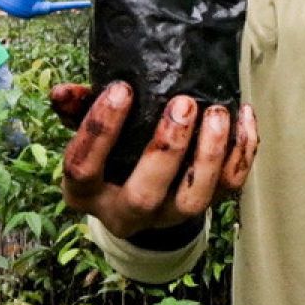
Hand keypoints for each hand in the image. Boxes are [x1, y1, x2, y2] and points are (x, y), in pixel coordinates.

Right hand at [51, 81, 257, 238]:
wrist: (142, 192)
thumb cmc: (112, 150)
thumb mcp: (89, 132)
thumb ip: (77, 109)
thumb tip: (61, 91)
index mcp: (86, 192)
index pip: (82, 169)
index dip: (99, 130)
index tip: (121, 89)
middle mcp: (126, 212)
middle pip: (145, 195)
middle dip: (166, 150)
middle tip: (182, 104)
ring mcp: (169, 215)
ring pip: (194, 201)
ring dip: (210, 154)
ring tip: (217, 112)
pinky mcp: (207, 205)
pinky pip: (230, 187)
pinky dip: (242, 152)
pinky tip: (242, 115)